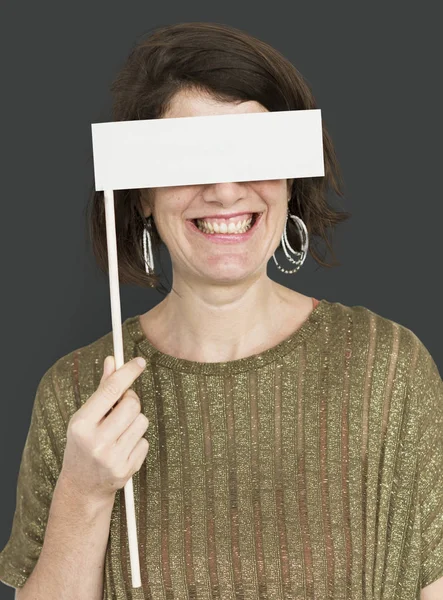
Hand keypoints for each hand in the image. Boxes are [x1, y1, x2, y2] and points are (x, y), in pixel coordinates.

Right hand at [60, 356, 148, 502]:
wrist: (82, 486)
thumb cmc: (83, 444)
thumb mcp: (84, 417)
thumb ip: (101, 389)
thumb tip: (112, 360)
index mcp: (81, 424)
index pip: (110, 390)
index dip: (127, 372)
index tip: (140, 361)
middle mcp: (95, 441)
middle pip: (132, 405)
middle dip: (131, 401)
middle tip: (123, 407)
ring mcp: (111, 458)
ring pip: (142, 421)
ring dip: (135, 422)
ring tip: (120, 431)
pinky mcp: (126, 470)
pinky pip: (145, 441)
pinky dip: (137, 441)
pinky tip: (123, 448)